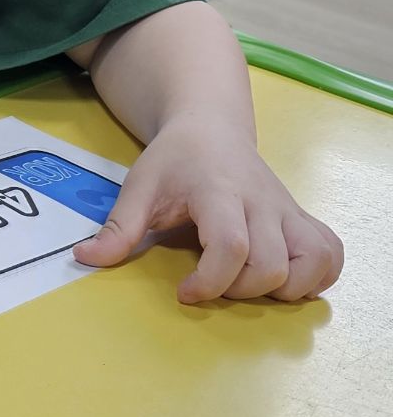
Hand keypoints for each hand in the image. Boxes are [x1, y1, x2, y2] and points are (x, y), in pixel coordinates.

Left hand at [73, 123, 343, 302]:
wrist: (211, 125)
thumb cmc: (175, 159)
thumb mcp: (139, 185)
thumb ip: (118, 226)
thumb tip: (86, 259)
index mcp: (219, 191)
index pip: (232, 246)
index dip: (211, 281)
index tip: (184, 291)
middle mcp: (261, 201)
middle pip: (270, 265)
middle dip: (239, 290)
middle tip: (211, 282)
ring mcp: (287, 210)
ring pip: (312, 262)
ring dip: (284, 287)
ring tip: (249, 282)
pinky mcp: (302, 217)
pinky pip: (331, 252)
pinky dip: (318, 275)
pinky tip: (285, 278)